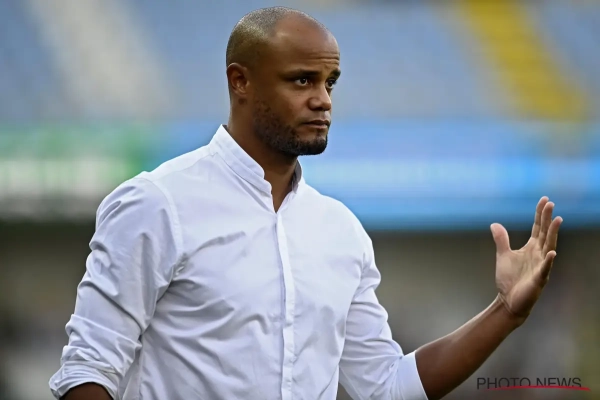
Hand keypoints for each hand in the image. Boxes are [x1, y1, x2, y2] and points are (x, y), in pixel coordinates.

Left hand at [491, 197, 561, 321]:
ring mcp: (540, 266)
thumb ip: (501, 240)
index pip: (537, 228)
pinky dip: (548, 261)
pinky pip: (545, 269)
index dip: (540, 214)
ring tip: (557, 220)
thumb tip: (494, 224)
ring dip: (552, 234)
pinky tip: (552, 253)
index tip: (544, 200)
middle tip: (550, 204)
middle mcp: (539, 254)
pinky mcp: (538, 279)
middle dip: (547, 219)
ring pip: (548, 247)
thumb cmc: (509, 279)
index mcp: (531, 248)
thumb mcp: (503, 255)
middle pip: (544, 233)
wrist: (508, 300)